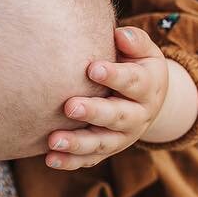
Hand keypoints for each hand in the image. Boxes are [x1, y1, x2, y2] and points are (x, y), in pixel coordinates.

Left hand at [45, 27, 168, 169]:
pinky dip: (70, 161)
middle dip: (94, 112)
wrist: (146, 98)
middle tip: (70, 106)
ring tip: (54, 140)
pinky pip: (90, 158)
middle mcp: (138, 115)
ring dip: (78, 143)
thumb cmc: (136, 65)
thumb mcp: (144, 52)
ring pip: (102, 142)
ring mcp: (122, 136)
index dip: (115, 76)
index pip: (134, 82)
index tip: (93, 68)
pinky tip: (50, 158)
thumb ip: (134, 42)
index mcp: (147, 87)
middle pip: (117, 116)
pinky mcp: (106, 149)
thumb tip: (120, 35)